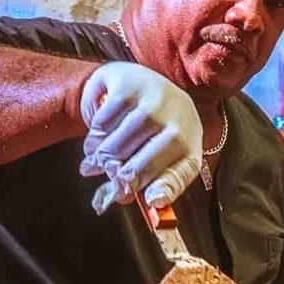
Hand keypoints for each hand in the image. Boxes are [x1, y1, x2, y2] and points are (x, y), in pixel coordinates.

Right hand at [78, 62, 202, 209]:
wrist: (143, 82)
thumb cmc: (153, 130)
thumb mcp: (158, 155)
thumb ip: (145, 183)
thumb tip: (120, 199)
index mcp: (189, 147)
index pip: (177, 177)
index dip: (162, 192)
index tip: (149, 202)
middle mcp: (178, 123)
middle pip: (139, 167)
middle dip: (115, 177)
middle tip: (101, 178)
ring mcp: (155, 102)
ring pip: (116, 146)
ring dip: (99, 157)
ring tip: (94, 159)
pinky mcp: (130, 86)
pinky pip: (102, 123)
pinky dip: (94, 135)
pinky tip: (96, 136)